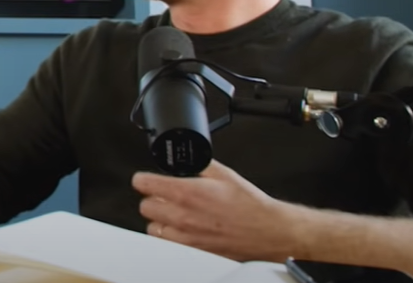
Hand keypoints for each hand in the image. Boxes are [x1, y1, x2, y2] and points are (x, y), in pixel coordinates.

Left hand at [133, 160, 308, 260]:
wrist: (269, 231)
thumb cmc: (251, 206)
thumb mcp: (224, 174)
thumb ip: (199, 165)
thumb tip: (188, 160)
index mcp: (187, 193)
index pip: (144, 184)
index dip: (143, 179)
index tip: (146, 180)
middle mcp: (183, 216)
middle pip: (145, 207)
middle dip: (154, 199)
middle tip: (165, 197)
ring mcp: (186, 236)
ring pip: (153, 228)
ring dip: (161, 220)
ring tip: (175, 214)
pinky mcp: (194, 251)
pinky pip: (168, 244)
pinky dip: (171, 236)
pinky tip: (183, 229)